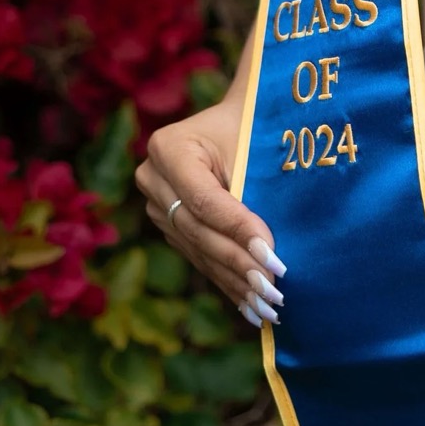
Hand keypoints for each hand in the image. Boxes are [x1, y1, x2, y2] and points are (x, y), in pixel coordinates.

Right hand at [135, 99, 285, 329]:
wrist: (238, 119)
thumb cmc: (252, 126)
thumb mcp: (251, 148)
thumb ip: (253, 191)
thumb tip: (271, 251)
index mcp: (168, 148)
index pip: (206, 200)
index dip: (238, 229)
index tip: (272, 255)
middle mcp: (152, 178)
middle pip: (199, 230)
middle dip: (239, 262)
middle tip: (272, 290)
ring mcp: (156, 204)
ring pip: (198, 249)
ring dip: (234, 280)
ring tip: (267, 306)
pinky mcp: (168, 225)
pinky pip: (199, 256)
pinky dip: (227, 279)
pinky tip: (249, 304)